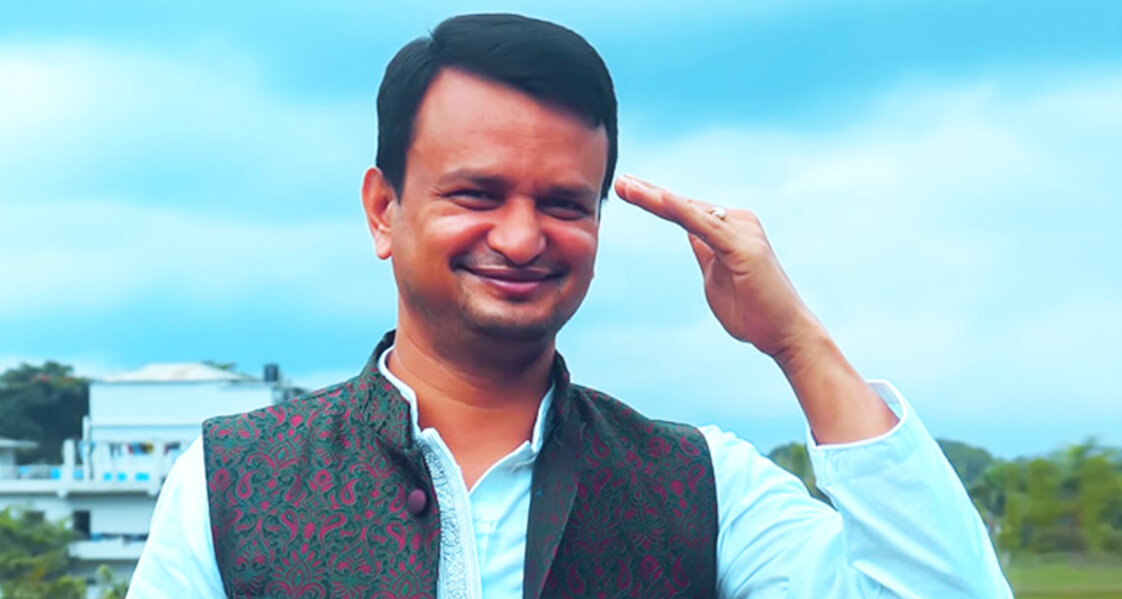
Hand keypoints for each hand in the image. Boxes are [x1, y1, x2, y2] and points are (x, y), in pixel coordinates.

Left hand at [614, 174, 819, 359]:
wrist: (785, 334)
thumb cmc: (753, 311)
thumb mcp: (716, 275)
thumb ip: (705, 252)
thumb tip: (689, 233)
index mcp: (730, 229)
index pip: (685, 210)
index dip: (655, 200)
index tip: (626, 190)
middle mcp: (738, 222)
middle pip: (684, 204)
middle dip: (649, 192)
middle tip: (619, 181)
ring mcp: (742, 231)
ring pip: (688, 209)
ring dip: (655, 197)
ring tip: (626, 187)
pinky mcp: (742, 246)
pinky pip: (704, 224)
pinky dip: (680, 210)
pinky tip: (658, 198)